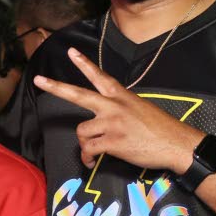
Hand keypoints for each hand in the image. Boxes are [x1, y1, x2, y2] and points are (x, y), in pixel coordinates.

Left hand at [32, 48, 201, 172]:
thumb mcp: (140, 108)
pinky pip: (89, 150)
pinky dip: (87, 159)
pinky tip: (91, 162)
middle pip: (79, 95)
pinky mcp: (112, 142)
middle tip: (38, 80)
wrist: (176, 144)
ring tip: (93, 152)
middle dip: (56, 87)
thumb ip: (120, 108)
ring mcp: (112, 124)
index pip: (100, 76)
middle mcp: (113, 106)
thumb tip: (106, 117)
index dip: (84, 64)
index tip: (71, 52)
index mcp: (121, 96)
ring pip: (82, 132)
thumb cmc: (161, 128)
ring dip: (84, 144)